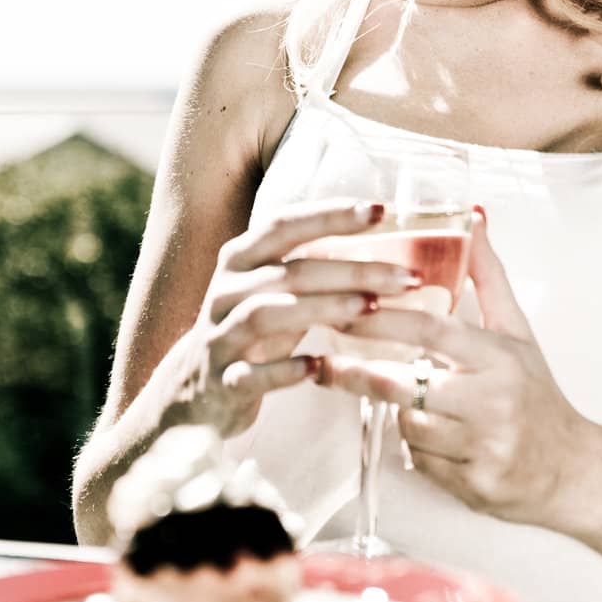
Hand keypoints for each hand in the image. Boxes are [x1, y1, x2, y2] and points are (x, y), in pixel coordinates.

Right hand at [168, 201, 421, 438]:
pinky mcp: (220, 382)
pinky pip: (250, 374)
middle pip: (290, 271)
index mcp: (240, 259)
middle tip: (406, 278)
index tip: (382, 210)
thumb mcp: (273, 288)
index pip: (284, 224)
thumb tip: (383, 238)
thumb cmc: (252, 329)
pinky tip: (316, 368)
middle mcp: (226, 290)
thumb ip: (313, 263)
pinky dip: (283, 371)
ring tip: (369, 309)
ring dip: (321, 308)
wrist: (194, 391)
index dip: (331, 214)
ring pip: (267, 313)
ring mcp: (220, 336)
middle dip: (352, 271)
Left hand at [315, 209, 588, 528]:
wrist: (571, 469)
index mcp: (499, 357)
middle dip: (357, 374)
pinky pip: (420, 462)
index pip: (430, 331)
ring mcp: (483, 447)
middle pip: (404, 385)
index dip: (381, 321)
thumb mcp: (517, 329)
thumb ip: (488, 274)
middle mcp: (492, 401)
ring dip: (396, 413)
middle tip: (323, 364)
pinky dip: (415, 449)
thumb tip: (473, 216)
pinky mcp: (473, 486)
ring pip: (408, 426)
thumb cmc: (536, 393)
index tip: (344, 311)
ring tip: (412, 403)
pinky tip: (435, 438)